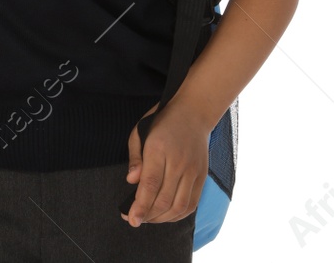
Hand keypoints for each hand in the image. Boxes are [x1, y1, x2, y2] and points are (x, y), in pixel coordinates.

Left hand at [123, 103, 209, 226]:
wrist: (194, 113)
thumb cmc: (161, 122)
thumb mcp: (139, 131)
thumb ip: (135, 158)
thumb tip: (131, 182)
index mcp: (159, 149)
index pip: (150, 184)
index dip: (140, 205)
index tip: (131, 219)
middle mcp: (178, 162)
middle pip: (164, 199)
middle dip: (148, 215)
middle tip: (134, 221)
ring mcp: (193, 171)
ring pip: (179, 205)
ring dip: (162, 218)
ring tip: (148, 219)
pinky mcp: (202, 176)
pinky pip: (192, 203)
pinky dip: (179, 214)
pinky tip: (166, 216)